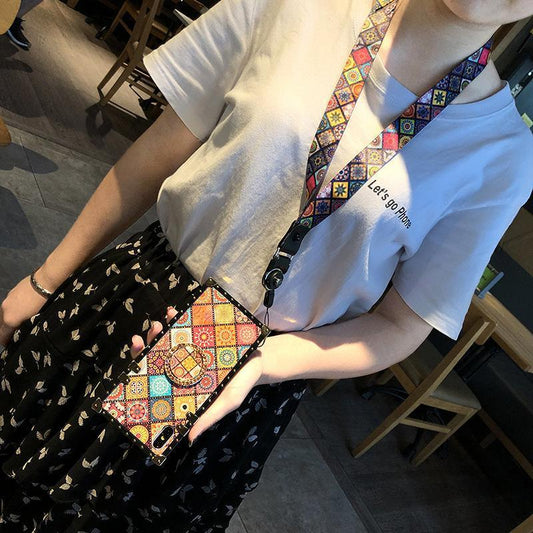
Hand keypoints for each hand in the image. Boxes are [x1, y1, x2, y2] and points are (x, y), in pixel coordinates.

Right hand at [0, 272, 49, 346]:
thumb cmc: (44, 303)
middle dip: (6, 331)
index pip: (2, 335)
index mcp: (9, 319)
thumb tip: (22, 332)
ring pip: (3, 314)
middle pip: (0, 325)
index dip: (6, 341)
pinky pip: (7, 306)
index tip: (12, 344)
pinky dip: (11, 311)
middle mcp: (4, 310)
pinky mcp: (11, 292)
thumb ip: (25, 327)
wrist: (46, 281)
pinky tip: (22, 310)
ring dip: (8, 320)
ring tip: (20, 322)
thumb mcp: (36, 319)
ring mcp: (6, 300)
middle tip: (16, 334)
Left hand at [130, 306, 264, 445]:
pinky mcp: (200, 332)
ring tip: (158, 323)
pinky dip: (177, 318)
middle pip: (157, 357)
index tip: (131, 368)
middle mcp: (183, 365)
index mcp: (184, 383)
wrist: (260, 360)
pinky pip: (185, 324)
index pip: (158, 380)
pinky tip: (172, 312)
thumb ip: (209, 417)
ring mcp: (190, 347)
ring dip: (159, 330)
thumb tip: (189, 438)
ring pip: (168, 339)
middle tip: (141, 339)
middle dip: (146, 348)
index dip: (142, 375)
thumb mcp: (228, 402)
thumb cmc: (241, 384)